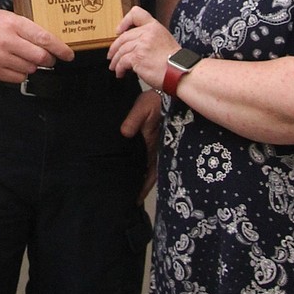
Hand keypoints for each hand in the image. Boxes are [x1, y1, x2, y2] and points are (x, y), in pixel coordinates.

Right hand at [0, 6, 74, 82]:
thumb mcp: (8, 16)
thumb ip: (27, 28)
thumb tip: (47, 42)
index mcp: (14, 24)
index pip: (44, 38)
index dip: (60, 49)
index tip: (68, 54)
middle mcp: (7, 41)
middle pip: (40, 57)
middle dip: (49, 59)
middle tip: (49, 58)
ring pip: (30, 69)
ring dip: (33, 66)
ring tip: (25, 58)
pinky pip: (17, 78)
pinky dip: (21, 73)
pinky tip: (16, 64)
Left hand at [107, 6, 179, 90]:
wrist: (180, 73)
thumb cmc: (175, 62)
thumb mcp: (165, 41)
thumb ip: (150, 38)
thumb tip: (135, 45)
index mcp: (154, 27)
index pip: (136, 13)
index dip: (125, 21)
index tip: (119, 31)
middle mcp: (147, 33)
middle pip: (123, 37)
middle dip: (114, 48)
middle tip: (112, 56)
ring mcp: (142, 44)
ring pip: (121, 50)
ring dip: (115, 60)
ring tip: (115, 67)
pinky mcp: (137, 57)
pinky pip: (122, 62)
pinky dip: (119, 68)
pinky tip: (120, 73)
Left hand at [120, 88, 161, 202]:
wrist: (168, 91)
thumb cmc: (156, 99)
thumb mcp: (144, 106)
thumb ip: (134, 119)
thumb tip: (125, 133)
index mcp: (154, 144)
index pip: (150, 172)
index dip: (143, 186)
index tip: (135, 200)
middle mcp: (157, 149)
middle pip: (150, 174)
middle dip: (142, 187)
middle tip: (130, 202)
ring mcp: (157, 146)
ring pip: (150, 169)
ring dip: (143, 179)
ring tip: (130, 193)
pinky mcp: (155, 141)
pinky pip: (150, 159)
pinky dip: (144, 169)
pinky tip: (135, 174)